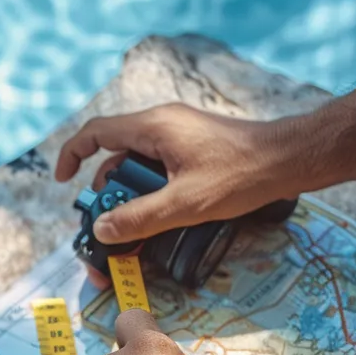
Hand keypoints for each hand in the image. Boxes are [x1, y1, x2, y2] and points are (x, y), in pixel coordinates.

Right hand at [55, 103, 325, 245]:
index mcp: (153, 127)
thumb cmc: (241, 176)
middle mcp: (163, 123)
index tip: (64, 182)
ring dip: (135, 192)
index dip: (72, 155)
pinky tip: (169, 212)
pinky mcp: (195, 143)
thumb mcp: (185, 204)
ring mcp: (180, 132)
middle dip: (110, 189)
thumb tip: (102, 231)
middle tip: (113, 222)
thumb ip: (139, 218)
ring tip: (144, 224)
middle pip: (117, 154)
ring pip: (140, 162)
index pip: (96, 133)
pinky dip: (155, 187)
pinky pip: (161, 163)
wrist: (291, 159)